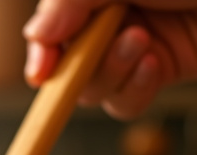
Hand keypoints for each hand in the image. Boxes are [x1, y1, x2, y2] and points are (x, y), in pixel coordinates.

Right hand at [22, 0, 196, 119]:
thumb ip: (74, 4)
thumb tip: (36, 36)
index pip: (50, 29)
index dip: (40, 51)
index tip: (40, 67)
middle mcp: (109, 20)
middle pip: (64, 64)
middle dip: (79, 62)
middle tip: (106, 41)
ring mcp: (132, 49)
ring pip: (92, 88)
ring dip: (111, 71)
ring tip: (142, 42)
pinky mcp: (159, 74)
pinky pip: (125, 103)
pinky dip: (134, 89)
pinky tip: (155, 64)